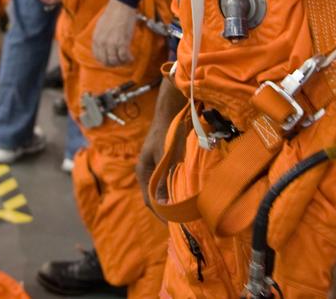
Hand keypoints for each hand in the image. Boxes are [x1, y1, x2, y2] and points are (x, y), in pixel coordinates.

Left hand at [92, 0, 138, 66]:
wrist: (121, 5)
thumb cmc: (113, 13)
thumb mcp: (101, 26)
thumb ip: (101, 37)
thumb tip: (104, 46)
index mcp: (96, 38)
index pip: (98, 57)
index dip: (105, 61)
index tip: (111, 60)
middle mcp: (102, 42)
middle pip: (106, 61)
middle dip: (114, 64)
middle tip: (120, 62)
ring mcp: (112, 43)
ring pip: (115, 61)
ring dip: (122, 63)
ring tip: (126, 60)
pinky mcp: (122, 42)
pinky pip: (124, 56)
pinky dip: (128, 59)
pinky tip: (131, 57)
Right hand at [137, 79, 186, 214]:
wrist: (171, 108)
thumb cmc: (168, 131)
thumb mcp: (166, 156)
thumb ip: (165, 178)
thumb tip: (166, 203)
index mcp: (144, 171)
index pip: (150, 201)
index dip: (162, 215)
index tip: (175, 226)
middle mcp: (148, 171)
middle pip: (157, 197)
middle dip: (169, 210)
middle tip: (184, 222)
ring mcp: (157, 166)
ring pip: (165, 190)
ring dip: (175, 200)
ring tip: (189, 212)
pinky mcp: (167, 161)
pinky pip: (171, 181)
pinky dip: (179, 189)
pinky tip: (191, 193)